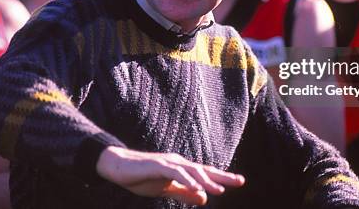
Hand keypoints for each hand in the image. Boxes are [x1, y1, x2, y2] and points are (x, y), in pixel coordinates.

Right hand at [96, 146, 244, 204]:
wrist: (118, 167)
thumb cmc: (142, 177)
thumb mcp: (166, 189)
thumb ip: (184, 193)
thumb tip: (204, 197)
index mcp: (182, 169)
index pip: (205, 173)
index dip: (222, 177)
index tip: (239, 181)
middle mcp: (179, 163)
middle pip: (204, 170)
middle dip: (222, 176)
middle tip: (239, 181)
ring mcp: (169, 163)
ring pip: (192, 171)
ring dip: (206, 180)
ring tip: (219, 189)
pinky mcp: (158, 165)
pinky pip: (175, 173)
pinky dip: (186, 180)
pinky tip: (195, 187)